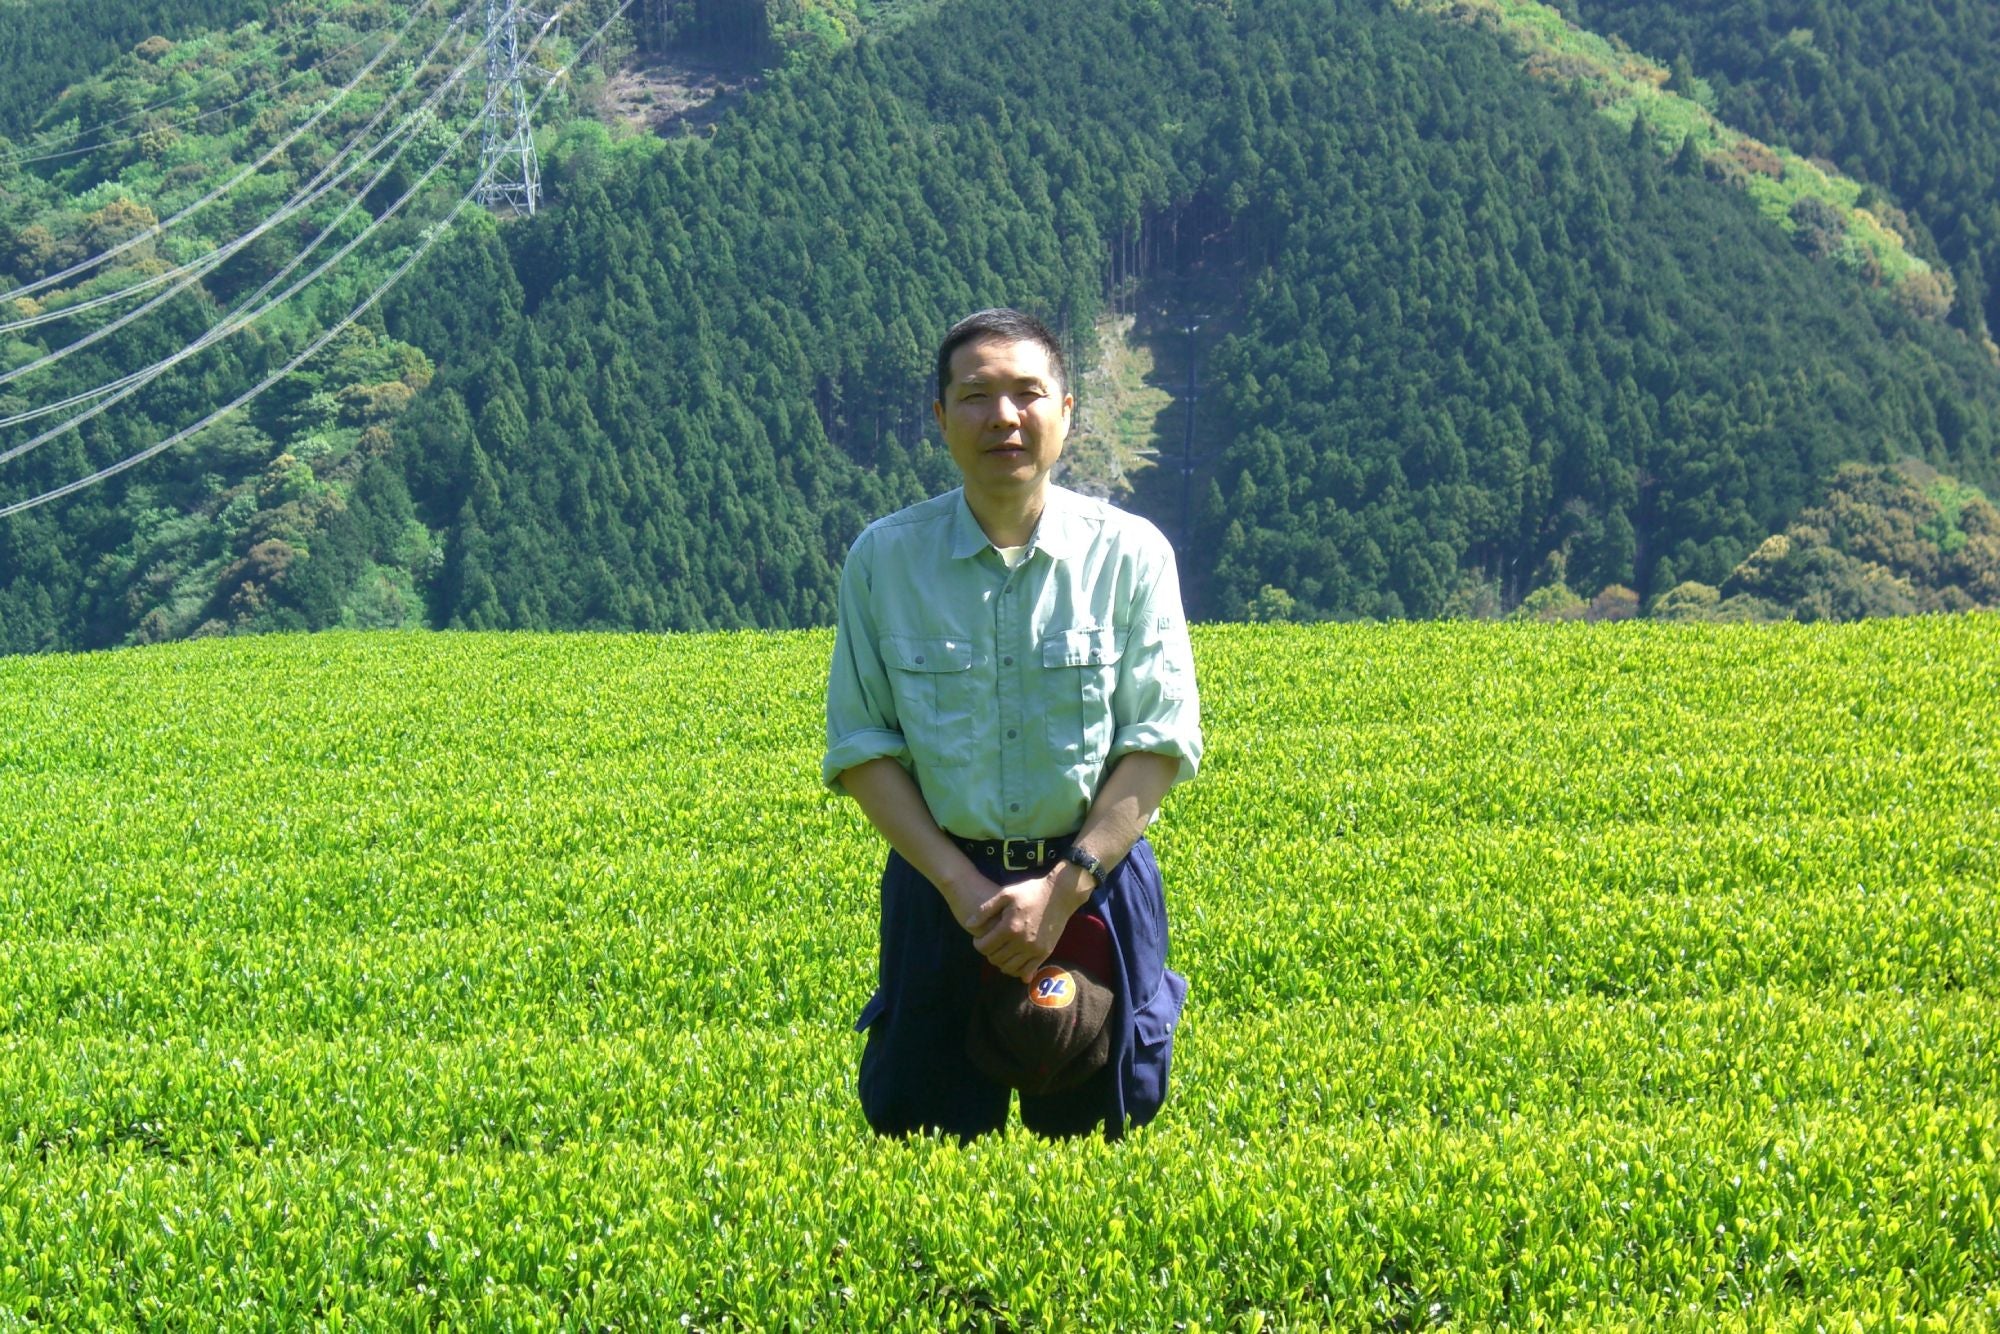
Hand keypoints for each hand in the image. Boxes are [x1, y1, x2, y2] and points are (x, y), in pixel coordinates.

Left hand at [967, 868, 1089, 981]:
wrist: (1059, 894)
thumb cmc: (1030, 891)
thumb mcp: (1005, 894)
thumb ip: (985, 910)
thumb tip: (968, 925)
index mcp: (1009, 927)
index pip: (985, 947)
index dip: (978, 944)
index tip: (979, 939)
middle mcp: (1021, 942)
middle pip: (995, 959)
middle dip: (988, 953)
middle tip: (990, 944)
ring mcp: (1034, 949)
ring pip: (1009, 968)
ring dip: (1001, 962)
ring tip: (1001, 951)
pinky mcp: (1045, 953)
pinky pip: (1027, 971)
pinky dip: (1017, 970)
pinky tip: (1014, 961)